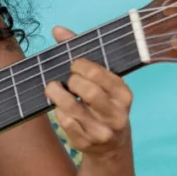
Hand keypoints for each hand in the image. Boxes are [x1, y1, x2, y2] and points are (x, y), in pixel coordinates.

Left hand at [44, 25, 133, 159]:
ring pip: (72, 107)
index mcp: (123, 94)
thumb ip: (80, 53)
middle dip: (70, 80)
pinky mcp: (86, 143)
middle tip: (66, 80)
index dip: (79, 65)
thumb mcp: (99, 81)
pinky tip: (60, 109)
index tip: (73, 66)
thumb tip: (57, 29)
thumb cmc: (101, 103)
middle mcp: (116, 114)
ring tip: (52, 89)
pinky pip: (65, 122)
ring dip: (56, 94)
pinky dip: (58, 112)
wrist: (110, 146)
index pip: (98, 73)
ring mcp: (102, 131)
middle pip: (87, 90)